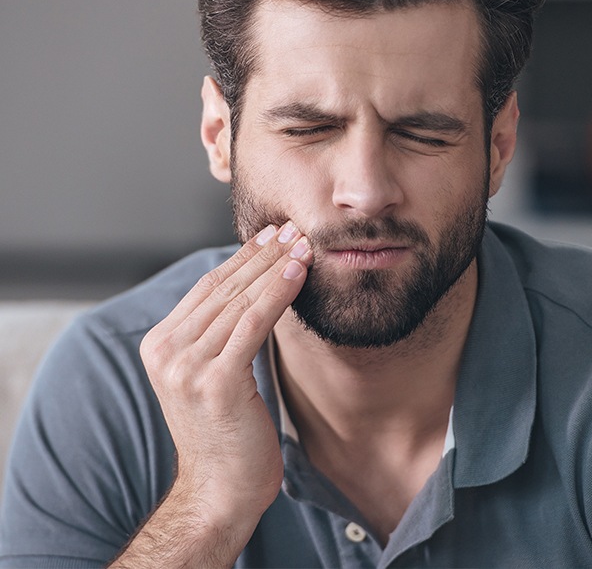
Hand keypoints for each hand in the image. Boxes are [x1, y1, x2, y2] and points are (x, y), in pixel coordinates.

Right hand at [117, 222, 311, 564]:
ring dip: (276, 267)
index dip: (243, 258)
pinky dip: (277, 293)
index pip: (207, 288)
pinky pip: (253, 324)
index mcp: (160, 345)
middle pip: (223, 288)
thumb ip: (219, 334)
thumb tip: (254, 287)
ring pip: (239, 301)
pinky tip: (298, 273)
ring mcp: (186, 367)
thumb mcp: (213, 374)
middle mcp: (166, 351)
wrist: (220, 491)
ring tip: (303, 244)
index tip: (272, 234)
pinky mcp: (215, 381)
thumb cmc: (227, 432)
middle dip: (263, 254)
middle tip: (294, 228)